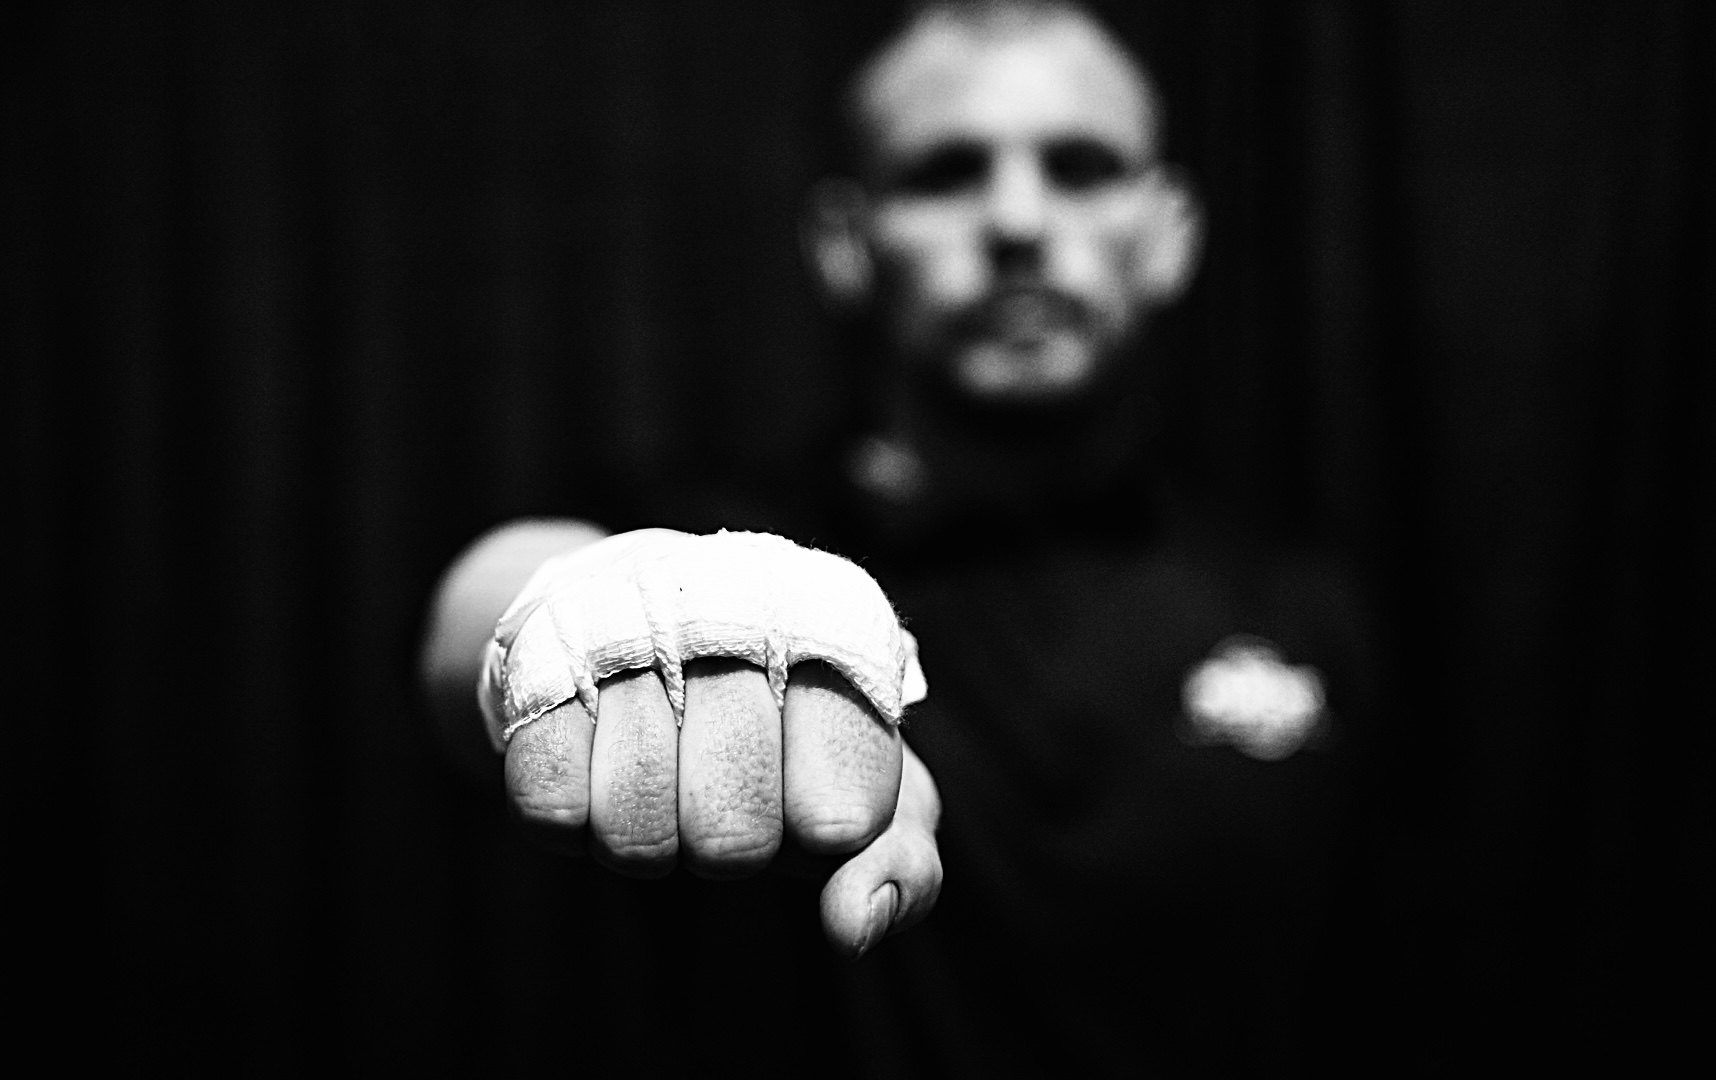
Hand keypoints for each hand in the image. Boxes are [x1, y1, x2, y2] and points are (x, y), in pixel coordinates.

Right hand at [494, 533, 941, 957]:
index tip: (816, 799)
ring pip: (636, 835)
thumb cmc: (778, 733)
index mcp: (838, 644)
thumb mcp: (862, 787)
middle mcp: (736, 619)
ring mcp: (629, 638)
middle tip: (724, 783)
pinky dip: (573, 817)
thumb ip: (901, 860)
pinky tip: (593, 757)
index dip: (823, 829)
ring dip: (648, 834)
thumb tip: (854, 928)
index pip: (843, 816)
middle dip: (731, 841)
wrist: (633, 629)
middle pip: (734, 840)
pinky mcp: (536, 670)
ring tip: (660, 772)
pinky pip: (552, 810)